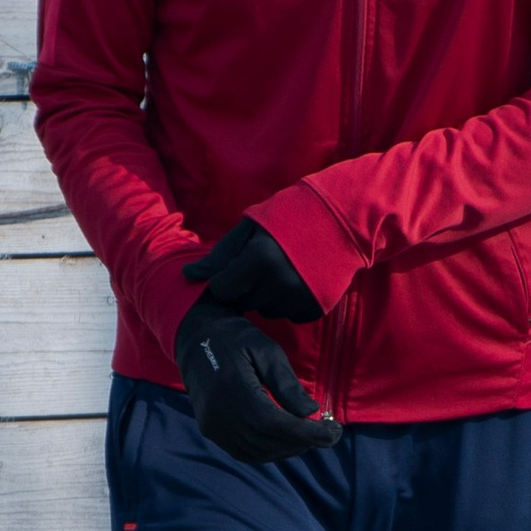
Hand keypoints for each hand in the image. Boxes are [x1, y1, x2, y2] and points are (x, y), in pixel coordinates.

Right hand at [174, 297, 342, 465]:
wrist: (195, 338)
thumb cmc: (235, 338)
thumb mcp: (266, 350)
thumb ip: (287, 384)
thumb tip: (310, 413)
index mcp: (231, 387)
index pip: (274, 424)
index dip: (307, 434)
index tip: (334, 433)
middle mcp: (217, 412)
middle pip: (267, 442)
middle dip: (303, 442)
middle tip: (327, 433)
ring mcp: (211, 425)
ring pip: (257, 452)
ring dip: (288, 449)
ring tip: (309, 436)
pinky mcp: (210, 430)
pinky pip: (244, 452)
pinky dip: (269, 451)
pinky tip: (286, 440)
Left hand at [183, 217, 323, 322]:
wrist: (342, 218)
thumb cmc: (290, 215)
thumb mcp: (250, 227)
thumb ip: (220, 256)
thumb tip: (187, 275)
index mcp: (258, 260)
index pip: (222, 290)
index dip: (225, 279)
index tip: (236, 267)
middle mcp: (278, 284)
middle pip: (243, 302)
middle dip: (246, 286)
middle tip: (263, 264)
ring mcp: (298, 299)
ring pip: (265, 310)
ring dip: (267, 295)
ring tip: (284, 269)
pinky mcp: (314, 309)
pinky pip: (288, 315)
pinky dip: (289, 302)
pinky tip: (299, 279)